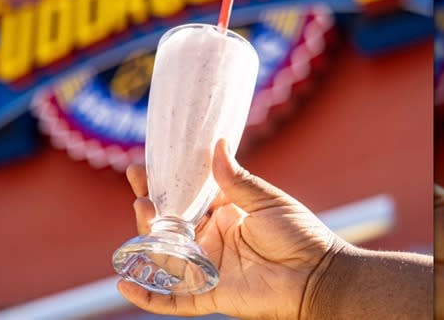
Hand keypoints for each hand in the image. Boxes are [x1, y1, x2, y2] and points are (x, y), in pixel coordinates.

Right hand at [117, 139, 341, 318]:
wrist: (318, 274)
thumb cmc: (299, 234)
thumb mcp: (267, 200)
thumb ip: (237, 179)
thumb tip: (216, 144)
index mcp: (223, 214)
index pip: (184, 198)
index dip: (163, 185)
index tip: (141, 169)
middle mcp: (210, 240)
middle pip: (169, 226)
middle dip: (151, 209)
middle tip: (142, 194)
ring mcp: (207, 268)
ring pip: (166, 257)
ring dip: (146, 241)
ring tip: (142, 215)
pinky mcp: (210, 294)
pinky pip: (172, 299)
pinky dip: (148, 296)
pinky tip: (125, 284)